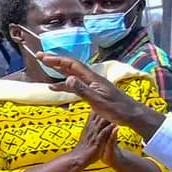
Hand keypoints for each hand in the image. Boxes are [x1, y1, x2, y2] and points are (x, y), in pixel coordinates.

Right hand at [23, 47, 164, 134]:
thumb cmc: (116, 109)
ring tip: (44, 66)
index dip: (57, 60)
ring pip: (71, 74)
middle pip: (70, 66)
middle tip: (39, 56)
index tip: (43, 57)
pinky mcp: (92, 92)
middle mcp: (91, 78)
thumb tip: (67, 78)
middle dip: (55, 60)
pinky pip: (74, 85)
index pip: (72, 65)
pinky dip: (63, 84)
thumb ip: (82, 90)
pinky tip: (54, 88)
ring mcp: (91, 85)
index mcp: (92, 78)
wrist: (131, 114)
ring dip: (57, 69)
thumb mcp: (97, 101)